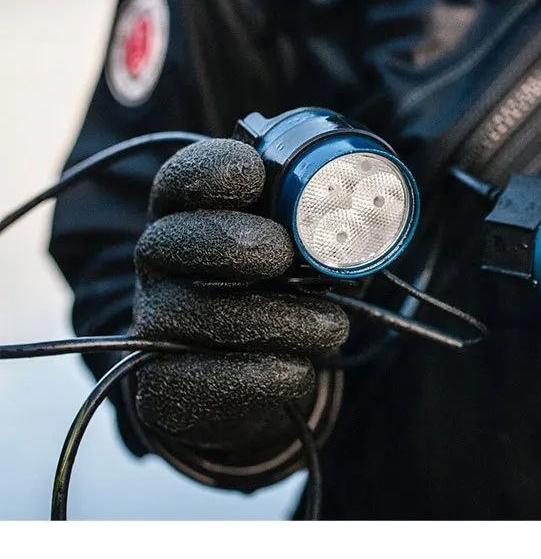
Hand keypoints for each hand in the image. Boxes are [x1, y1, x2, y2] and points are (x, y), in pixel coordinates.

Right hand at [130, 138, 348, 458]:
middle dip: (228, 241)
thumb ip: (321, 224)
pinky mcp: (164, 388)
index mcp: (192, 216)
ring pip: (201, 314)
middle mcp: (163, 266)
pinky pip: (206, 380)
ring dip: (278, 320)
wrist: (258, 382)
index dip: (211, 170)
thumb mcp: (308, 250)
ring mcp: (156, 326)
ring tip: (330, 326)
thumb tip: (366, 207)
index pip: (184, 179)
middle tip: (279, 253)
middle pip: (172, 240)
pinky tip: (299, 367)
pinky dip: (266, 374)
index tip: (252, 173)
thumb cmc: (288, 295)